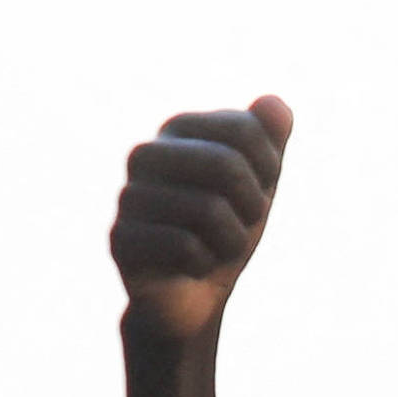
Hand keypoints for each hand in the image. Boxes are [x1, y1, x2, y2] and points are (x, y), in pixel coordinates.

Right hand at [111, 95, 293, 341]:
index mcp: (178, 129)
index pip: (244, 129)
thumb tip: (276, 103)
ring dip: (230, 241)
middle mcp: (145, 154)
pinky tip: (191, 267)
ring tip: (214, 248)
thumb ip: (269, 139)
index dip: (267, 169)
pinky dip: (204, 264)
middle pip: (225, 165)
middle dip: (251, 206)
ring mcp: (129, 196)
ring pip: (208, 210)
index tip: (255, 191)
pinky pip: (186, 248)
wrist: (195, 293)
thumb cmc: (227, 228)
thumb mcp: (259, 182)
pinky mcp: (121, 239)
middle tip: (240, 224)